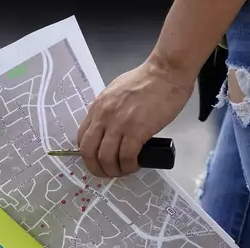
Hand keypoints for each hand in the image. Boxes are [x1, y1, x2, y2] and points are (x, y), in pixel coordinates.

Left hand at [78, 60, 193, 177]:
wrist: (166, 73)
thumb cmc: (147, 80)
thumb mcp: (117, 91)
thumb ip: (109, 109)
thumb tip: (111, 127)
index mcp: (98, 107)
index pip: (82, 138)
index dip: (88, 155)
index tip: (98, 161)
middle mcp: (103, 117)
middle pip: (89, 152)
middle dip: (97, 168)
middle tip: (108, 173)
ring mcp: (119, 124)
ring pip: (106, 158)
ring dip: (114, 170)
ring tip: (125, 170)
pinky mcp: (136, 131)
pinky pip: (127, 157)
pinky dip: (130, 166)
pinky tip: (136, 165)